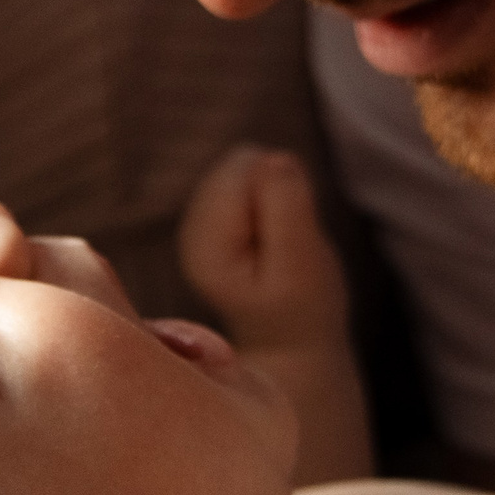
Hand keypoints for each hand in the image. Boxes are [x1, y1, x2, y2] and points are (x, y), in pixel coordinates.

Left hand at [181, 147, 370, 484]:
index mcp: (205, 248)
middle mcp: (190, 231)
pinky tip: (272, 240)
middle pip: (242, 164)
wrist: (290, 338)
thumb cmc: (302, 308)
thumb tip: (274, 156)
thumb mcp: (304, 265)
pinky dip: (270, 199)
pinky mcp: (215, 214)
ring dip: (274, 197)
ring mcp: (198, 221)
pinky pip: (251, 174)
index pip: (245, 175)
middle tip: (285, 246)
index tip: (288, 244)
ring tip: (280, 245)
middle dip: (276, 193)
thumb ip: (288, 210)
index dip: (282, 196)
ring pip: (247, 164)